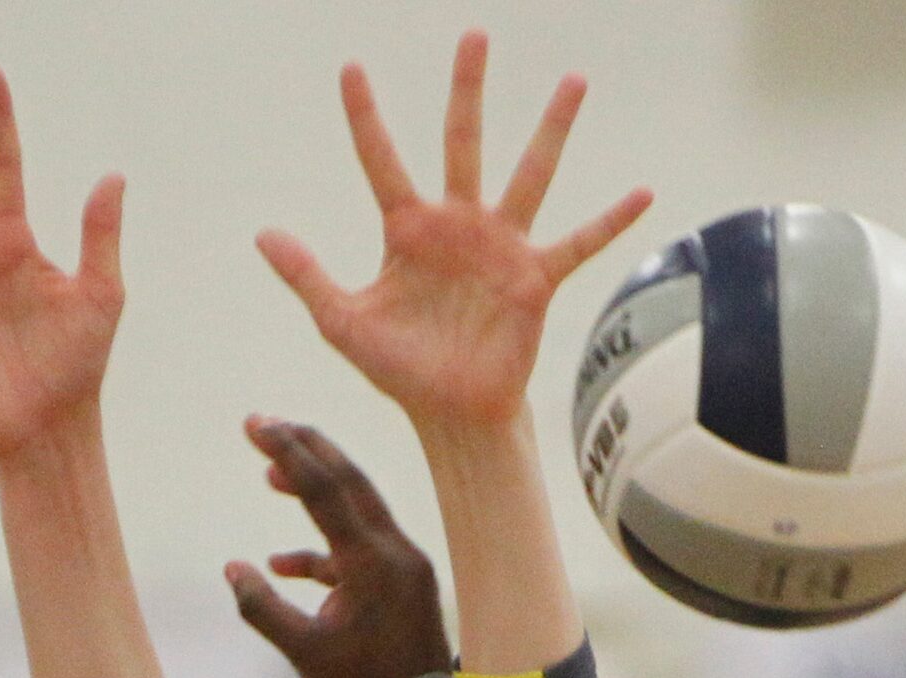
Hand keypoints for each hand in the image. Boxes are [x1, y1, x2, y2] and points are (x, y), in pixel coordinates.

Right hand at [226, 421, 450, 677]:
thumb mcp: (303, 653)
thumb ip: (263, 608)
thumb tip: (232, 568)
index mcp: (373, 562)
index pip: (325, 488)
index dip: (287, 451)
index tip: (254, 423)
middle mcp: (397, 554)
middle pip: (350, 482)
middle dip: (306, 451)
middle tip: (265, 424)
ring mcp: (406, 569)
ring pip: (357, 512)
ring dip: (315, 494)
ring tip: (271, 477)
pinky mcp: (406, 588)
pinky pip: (361, 552)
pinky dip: (324, 550)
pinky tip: (284, 562)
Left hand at [257, 31, 651, 429]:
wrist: (449, 412)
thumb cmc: (400, 370)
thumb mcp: (343, 322)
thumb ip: (307, 275)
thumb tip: (262, 233)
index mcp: (407, 231)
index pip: (381, 160)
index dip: (365, 117)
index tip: (351, 68)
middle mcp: (457, 226)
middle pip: (460, 142)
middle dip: (466, 90)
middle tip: (473, 35)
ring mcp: (499, 247)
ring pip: (527, 174)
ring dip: (551, 129)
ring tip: (574, 80)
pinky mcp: (534, 279)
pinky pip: (579, 244)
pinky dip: (610, 221)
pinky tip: (643, 194)